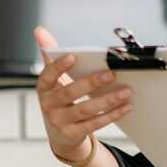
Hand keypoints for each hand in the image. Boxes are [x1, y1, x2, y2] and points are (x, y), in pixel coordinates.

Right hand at [34, 26, 131, 159]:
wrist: (60, 134)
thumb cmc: (60, 102)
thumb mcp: (54, 81)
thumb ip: (50, 57)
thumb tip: (40, 31)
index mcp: (44, 89)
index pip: (47, 76)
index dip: (58, 67)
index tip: (72, 56)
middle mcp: (49, 106)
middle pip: (71, 93)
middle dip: (92, 83)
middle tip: (112, 74)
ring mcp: (60, 121)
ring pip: (86, 110)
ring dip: (107, 100)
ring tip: (125, 92)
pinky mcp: (73, 134)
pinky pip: (94, 124)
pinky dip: (111, 115)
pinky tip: (125, 107)